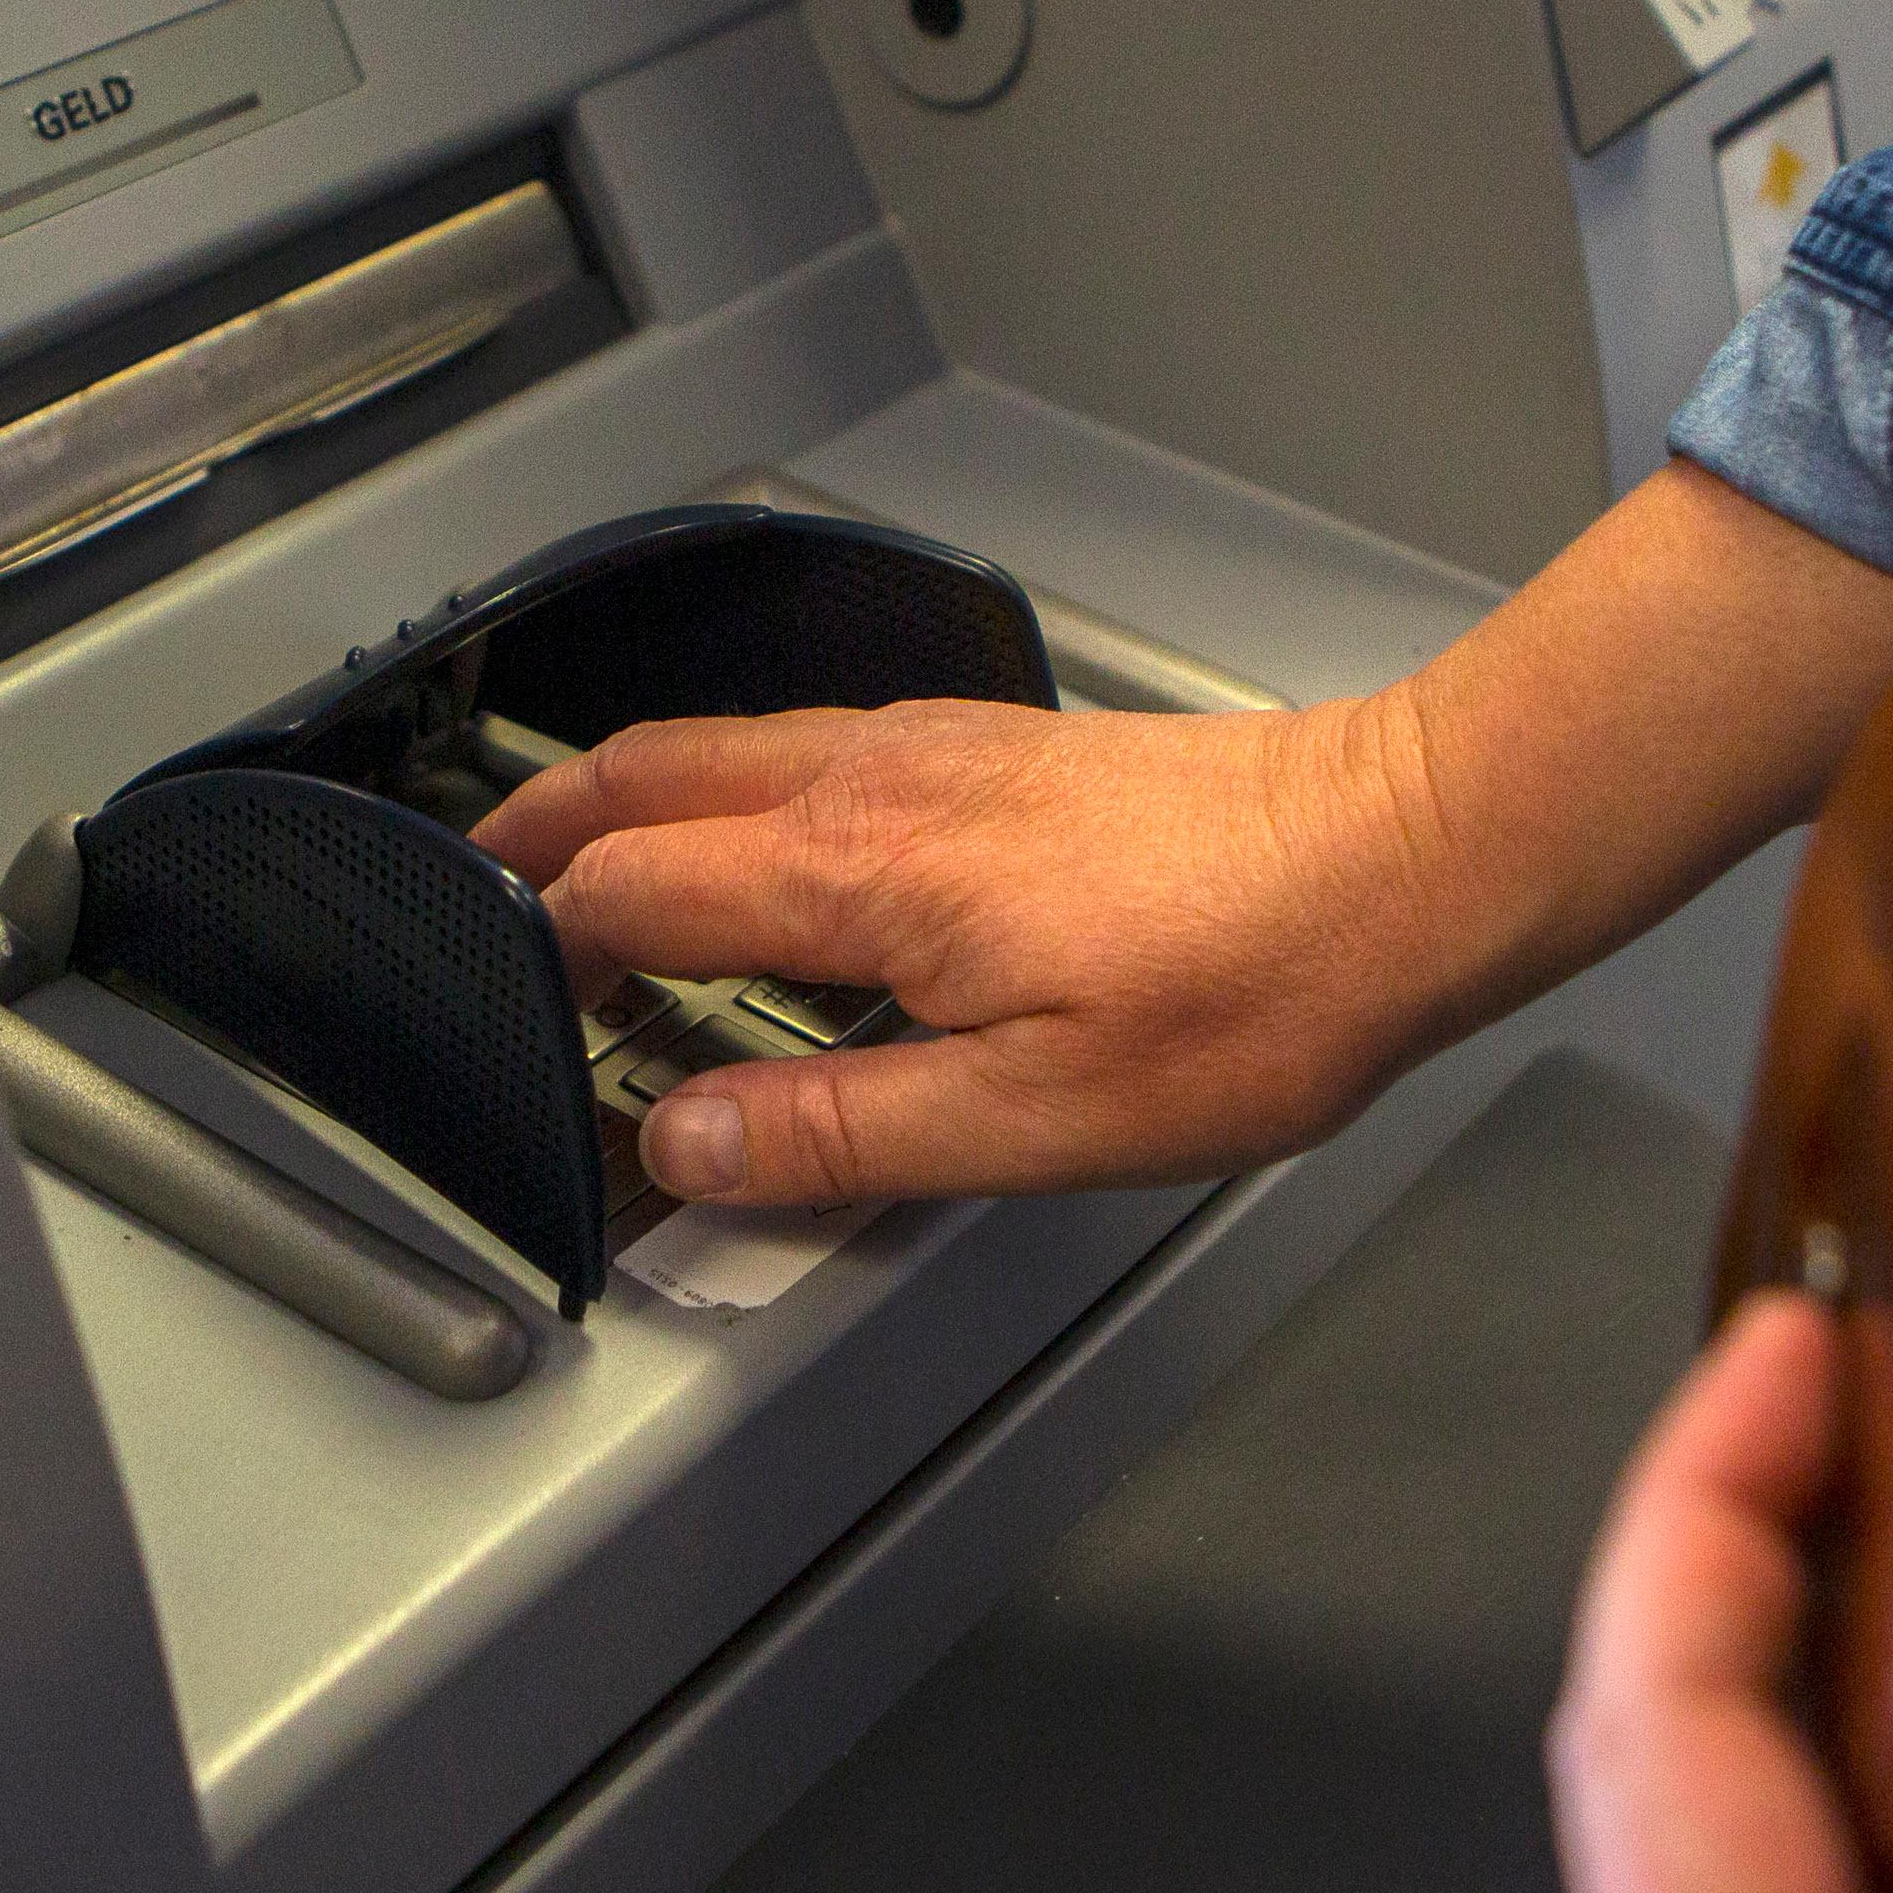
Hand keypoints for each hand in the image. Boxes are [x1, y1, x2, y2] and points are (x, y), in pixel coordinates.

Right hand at [472, 691, 1480, 1203]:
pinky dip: (738, 795)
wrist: (1409, 860)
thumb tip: (689, 1145)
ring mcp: (944, 747)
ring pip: (727, 749)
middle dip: (543, 836)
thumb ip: (842, 1130)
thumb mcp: (1038, 1116)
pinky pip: (814, 751)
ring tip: (595, 880)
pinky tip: (774, 864)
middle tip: (483, 898)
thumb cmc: (1260, 986)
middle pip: (646, 778)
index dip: (548, 962)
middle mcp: (883, 780)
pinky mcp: (1005, 748)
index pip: (629, 893)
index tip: (521, 1026)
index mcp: (862, 873)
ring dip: (635, 807)